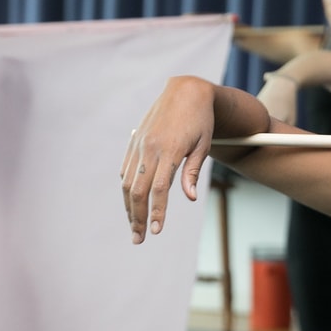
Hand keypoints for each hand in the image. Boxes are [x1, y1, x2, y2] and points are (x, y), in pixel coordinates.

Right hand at [120, 76, 216, 243]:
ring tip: (134, 226)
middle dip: (137, 218)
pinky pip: (126, 170)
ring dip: (129, 207)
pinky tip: (131, 202)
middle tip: (139, 239)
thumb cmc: (201, 120)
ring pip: (128, 182)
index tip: (156, 231)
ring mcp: (139, 144)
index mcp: (169, 150)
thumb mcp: (203, 145)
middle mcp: (150, 148)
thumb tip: (189, 198)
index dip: (156, 212)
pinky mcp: (134, 142)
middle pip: (138, 190)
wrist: (185, 91)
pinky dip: (127, 188)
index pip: (159, 189)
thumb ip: (193, 172)